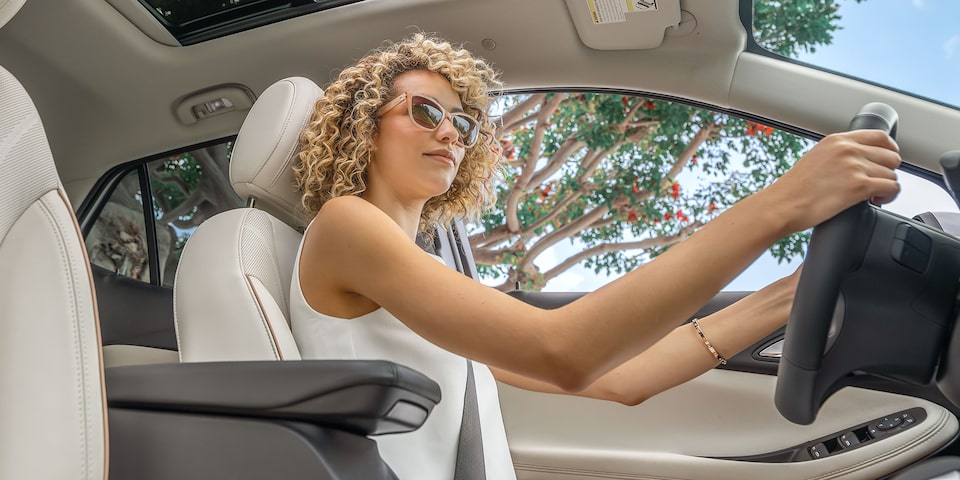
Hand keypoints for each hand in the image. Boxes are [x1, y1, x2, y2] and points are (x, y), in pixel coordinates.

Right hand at [761, 130, 900, 232]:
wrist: (783, 205)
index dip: (889, 149)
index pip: (879, 136)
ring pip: (891, 173)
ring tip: (873, 195)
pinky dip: (889, 195)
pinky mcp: (859, 186)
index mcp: (837, 141)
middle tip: (876, 181)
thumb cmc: (793, 189)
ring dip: (886, 185)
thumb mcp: (815, 159)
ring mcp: (854, 167)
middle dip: (887, 170)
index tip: (887, 159)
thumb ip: (838, 154)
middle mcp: (848, 150)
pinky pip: (891, 187)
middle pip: (890, 155)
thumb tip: (857, 162)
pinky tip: (876, 200)